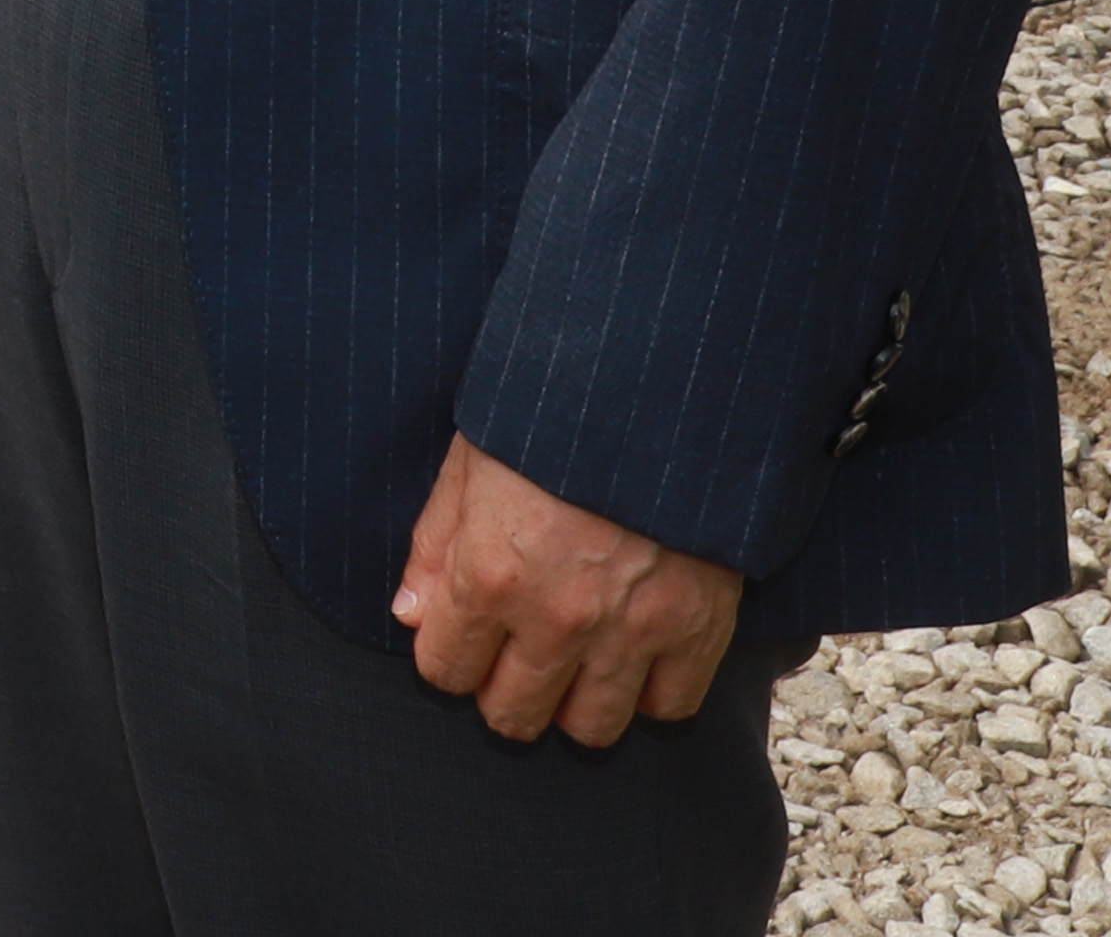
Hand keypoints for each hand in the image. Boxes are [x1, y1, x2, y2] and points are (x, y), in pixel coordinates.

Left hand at [392, 436, 743, 744]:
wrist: (664, 381)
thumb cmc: (554, 409)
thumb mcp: (472, 458)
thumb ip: (436, 544)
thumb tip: (411, 614)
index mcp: (492, 573)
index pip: (445, 670)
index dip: (447, 654)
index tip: (461, 634)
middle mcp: (559, 618)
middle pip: (513, 716)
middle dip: (501, 692)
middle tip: (513, 657)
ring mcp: (633, 630)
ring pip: (590, 729)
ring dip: (573, 704)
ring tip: (572, 665)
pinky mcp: (699, 628)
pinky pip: (671, 707)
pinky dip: (651, 692)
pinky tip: (634, 656)